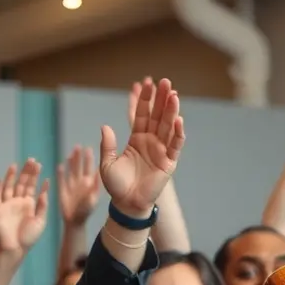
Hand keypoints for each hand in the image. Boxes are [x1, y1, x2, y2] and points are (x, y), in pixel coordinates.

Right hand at [0, 160, 48, 253]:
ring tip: (16, 164)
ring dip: (12, 176)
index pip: (32, 186)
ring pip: (9, 186)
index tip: (40, 165)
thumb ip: (42, 206)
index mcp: (29, 204)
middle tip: (31, 160)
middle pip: (22, 183)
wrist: (16, 249)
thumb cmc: (29, 237)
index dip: (35, 176)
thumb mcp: (41, 221)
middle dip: (26, 172)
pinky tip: (0, 179)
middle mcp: (18, 202)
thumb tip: (45, 191)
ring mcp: (7, 205)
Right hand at [56, 145, 100, 227]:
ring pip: (70, 171)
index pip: (89, 168)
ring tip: (70, 152)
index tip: (89, 149)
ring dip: (70, 162)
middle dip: (78, 157)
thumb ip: (95, 187)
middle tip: (78, 146)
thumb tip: (99, 174)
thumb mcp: (93, 199)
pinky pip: (61, 180)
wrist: (75, 220)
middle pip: (79, 167)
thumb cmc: (86, 211)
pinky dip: (60, 173)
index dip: (88, 159)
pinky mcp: (62, 190)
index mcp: (89, 184)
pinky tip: (59, 166)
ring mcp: (71, 185)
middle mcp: (80, 182)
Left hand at [101, 77, 185, 216]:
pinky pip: (175, 145)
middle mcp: (150, 142)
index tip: (146, 84)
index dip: (144, 100)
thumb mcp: (107, 163)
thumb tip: (105, 126)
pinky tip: (178, 120)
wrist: (127, 203)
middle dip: (161, 99)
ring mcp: (161, 151)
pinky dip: (177, 133)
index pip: (142, 115)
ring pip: (168, 127)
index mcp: (136, 139)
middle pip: (158, 116)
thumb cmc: (116, 185)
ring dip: (171, 111)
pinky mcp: (169, 162)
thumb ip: (108, 144)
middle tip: (165, 82)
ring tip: (174, 95)